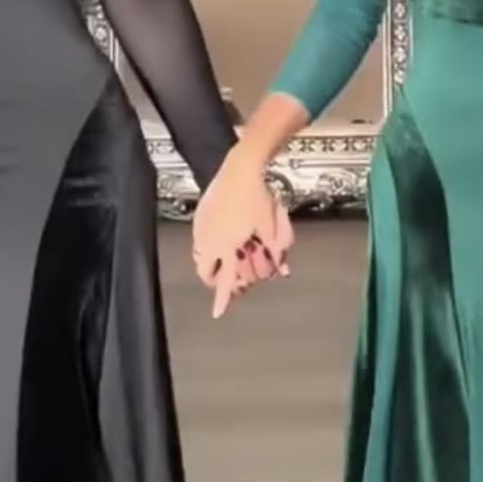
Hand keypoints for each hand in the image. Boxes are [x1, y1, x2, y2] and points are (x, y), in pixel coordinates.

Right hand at [193, 146, 292, 317]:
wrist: (241, 168)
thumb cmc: (257, 196)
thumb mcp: (271, 227)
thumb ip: (276, 252)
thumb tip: (282, 271)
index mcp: (227, 246)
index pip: (224, 281)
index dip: (222, 299)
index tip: (218, 313)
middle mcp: (210, 240)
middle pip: (206, 274)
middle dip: (216, 281)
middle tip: (230, 278)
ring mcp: (202, 228)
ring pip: (201, 258)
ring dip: (212, 264)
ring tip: (228, 257)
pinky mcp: (200, 216)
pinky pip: (200, 240)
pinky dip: (210, 246)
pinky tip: (224, 237)